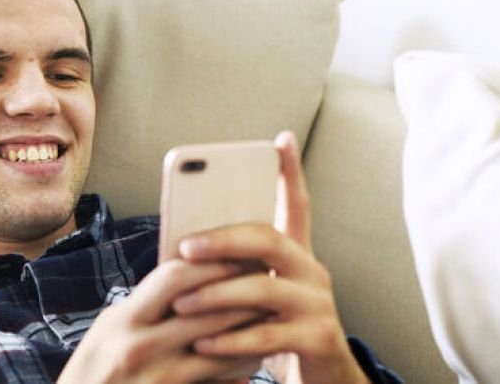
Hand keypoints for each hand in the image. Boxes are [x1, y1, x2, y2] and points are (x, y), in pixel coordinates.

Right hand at [58, 259, 264, 383]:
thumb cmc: (96, 370)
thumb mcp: (110, 330)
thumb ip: (148, 306)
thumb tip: (193, 275)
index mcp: (124, 320)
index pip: (175, 277)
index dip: (213, 264)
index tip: (242, 255)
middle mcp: (139, 349)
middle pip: (209, 313)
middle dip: (245, 299)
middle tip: (271, 285)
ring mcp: (157, 381)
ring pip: (223, 353)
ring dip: (252, 336)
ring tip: (269, 321)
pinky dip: (239, 374)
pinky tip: (251, 364)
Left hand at [169, 131, 369, 383]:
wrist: (320, 379)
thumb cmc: (273, 329)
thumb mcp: (254, 294)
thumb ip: (233, 269)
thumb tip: (179, 250)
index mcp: (295, 253)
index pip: (295, 203)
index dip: (290, 171)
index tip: (281, 139)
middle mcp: (312, 270)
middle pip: (269, 239)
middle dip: (223, 239)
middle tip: (185, 247)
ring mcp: (318, 303)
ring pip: (265, 287)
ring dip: (217, 294)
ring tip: (182, 304)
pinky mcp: (318, 337)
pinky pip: (269, 334)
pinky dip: (231, 339)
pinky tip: (202, 344)